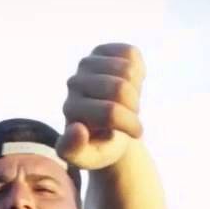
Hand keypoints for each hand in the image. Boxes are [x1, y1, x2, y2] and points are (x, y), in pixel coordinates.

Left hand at [58, 43, 146, 171]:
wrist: (109, 125)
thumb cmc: (101, 145)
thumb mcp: (91, 158)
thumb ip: (76, 152)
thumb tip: (77, 128)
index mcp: (70, 111)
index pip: (110, 112)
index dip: (132, 124)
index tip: (135, 135)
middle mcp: (73, 84)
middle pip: (122, 89)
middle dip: (135, 107)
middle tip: (130, 118)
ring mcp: (86, 64)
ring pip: (128, 70)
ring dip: (136, 91)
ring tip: (127, 102)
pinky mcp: (101, 51)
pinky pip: (131, 54)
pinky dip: (139, 71)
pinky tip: (129, 83)